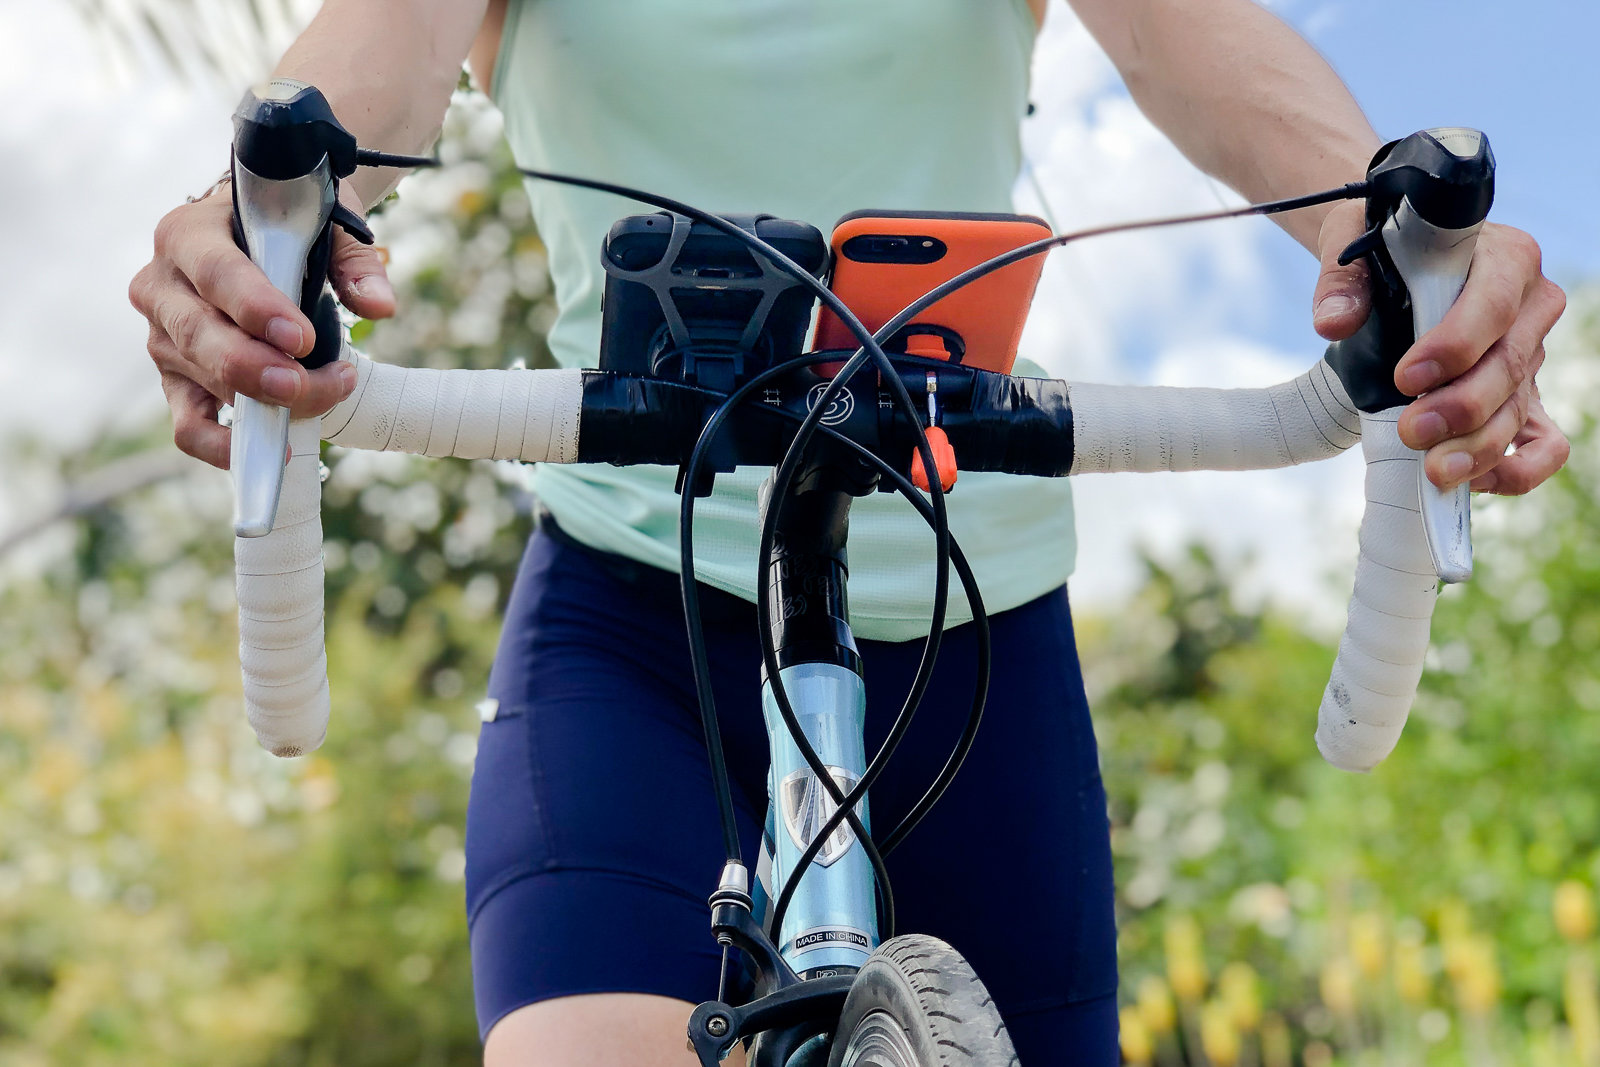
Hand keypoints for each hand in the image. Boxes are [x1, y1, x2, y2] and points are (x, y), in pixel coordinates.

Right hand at [128, 183, 394, 467]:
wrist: (254, 236)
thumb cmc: (289, 227)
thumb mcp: (324, 224)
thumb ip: (355, 263)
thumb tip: (380, 308)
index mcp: (187, 234)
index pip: (217, 274)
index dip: (257, 309)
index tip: (303, 339)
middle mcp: (162, 286)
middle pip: (203, 336)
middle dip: (257, 368)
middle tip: (304, 384)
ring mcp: (163, 337)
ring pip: (205, 381)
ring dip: (266, 401)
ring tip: (329, 392)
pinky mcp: (174, 379)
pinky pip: (187, 424)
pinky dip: (223, 447)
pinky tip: (273, 453)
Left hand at [1310, 200, 1569, 494]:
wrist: (1400, 259)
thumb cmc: (1384, 244)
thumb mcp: (1354, 238)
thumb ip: (1343, 279)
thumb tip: (1334, 322)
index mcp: (1504, 256)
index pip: (1493, 303)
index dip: (1455, 345)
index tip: (1406, 378)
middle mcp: (1530, 305)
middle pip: (1510, 365)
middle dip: (1462, 407)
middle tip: (1411, 432)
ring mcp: (1530, 354)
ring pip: (1520, 409)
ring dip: (1479, 447)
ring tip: (1435, 472)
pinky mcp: (1523, 395)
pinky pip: (1543, 441)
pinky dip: (1518, 469)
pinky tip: (1473, 483)